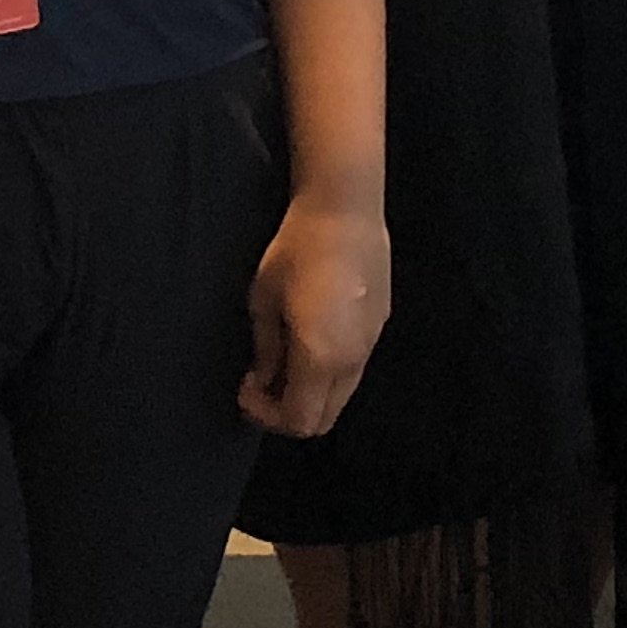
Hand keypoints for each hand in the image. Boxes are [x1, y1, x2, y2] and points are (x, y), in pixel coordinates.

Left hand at [239, 195, 387, 438]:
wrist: (346, 207)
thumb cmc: (296, 248)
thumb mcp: (264, 299)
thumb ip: (265, 350)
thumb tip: (263, 379)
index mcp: (320, 357)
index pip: (298, 420)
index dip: (266, 416)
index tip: (246, 387)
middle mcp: (351, 360)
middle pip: (324, 420)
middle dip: (288, 413)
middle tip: (262, 384)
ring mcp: (371, 343)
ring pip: (341, 395)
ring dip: (310, 392)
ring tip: (285, 358)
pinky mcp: (380, 324)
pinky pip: (353, 367)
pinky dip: (329, 371)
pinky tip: (312, 336)